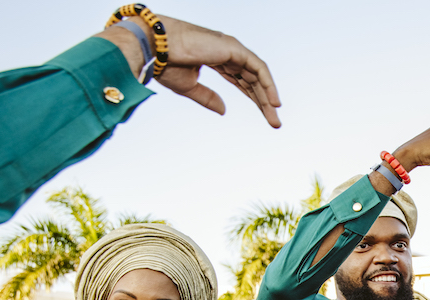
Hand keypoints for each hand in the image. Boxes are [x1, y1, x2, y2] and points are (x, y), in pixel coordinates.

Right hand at [98, 15, 281, 127]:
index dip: (253, 98)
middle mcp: (226, 52)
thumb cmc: (165, 64)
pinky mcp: (234, 48)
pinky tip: (273, 102)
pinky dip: (268, 84)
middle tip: (275, 123)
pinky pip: (258, 68)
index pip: (240, 81)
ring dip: (268, 97)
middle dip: (264, 102)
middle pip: (251, 80)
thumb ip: (208, 98)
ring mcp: (231, 48)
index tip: (264, 116)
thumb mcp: (189, 87)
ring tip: (275, 117)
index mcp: (215, 58)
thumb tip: (225, 111)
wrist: (154, 48)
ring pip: (257, 75)